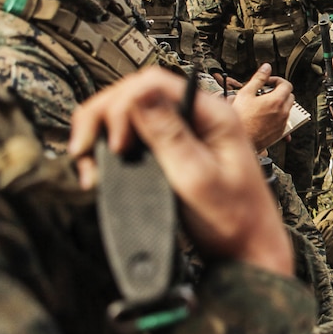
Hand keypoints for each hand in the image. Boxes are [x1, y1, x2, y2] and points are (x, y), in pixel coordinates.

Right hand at [68, 67, 293, 276]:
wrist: (247, 251)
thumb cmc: (234, 220)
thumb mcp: (198, 178)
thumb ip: (170, 136)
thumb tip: (141, 94)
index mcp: (214, 115)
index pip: (154, 82)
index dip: (122, 106)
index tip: (116, 143)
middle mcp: (200, 116)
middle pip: (136, 93)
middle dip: (103, 117)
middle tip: (86, 151)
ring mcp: (186, 132)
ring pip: (131, 113)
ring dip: (102, 132)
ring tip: (90, 163)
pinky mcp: (174, 150)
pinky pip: (135, 134)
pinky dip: (112, 145)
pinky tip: (102, 165)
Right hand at [230, 63, 292, 151]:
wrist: (239, 140)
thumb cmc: (240, 119)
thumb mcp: (246, 93)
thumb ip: (258, 78)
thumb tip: (266, 68)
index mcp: (277, 101)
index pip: (286, 84)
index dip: (277, 80)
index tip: (268, 82)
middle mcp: (283, 112)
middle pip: (289, 96)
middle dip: (279, 91)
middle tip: (265, 92)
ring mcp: (282, 123)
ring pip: (287, 109)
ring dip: (278, 104)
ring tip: (262, 105)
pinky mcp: (279, 133)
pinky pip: (283, 121)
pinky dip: (277, 116)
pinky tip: (264, 116)